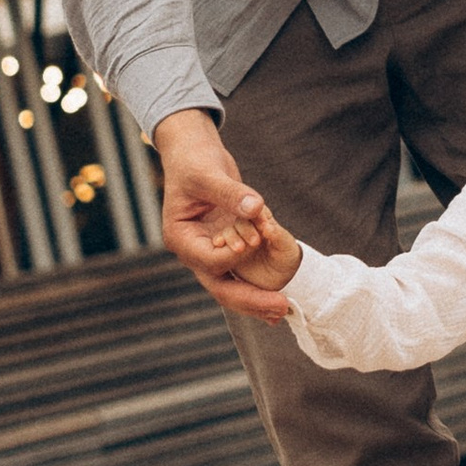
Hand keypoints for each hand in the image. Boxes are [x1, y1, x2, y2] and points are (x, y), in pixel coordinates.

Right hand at [153, 109, 296, 317]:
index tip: (255, 241)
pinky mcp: (226, 248)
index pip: (209, 260)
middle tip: (281, 306)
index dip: (234, 255)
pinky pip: (242, 272)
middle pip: (220, 286)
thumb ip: (232, 193)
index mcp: (180, 238)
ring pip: (232, 286)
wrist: (195, 155)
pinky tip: (280, 301)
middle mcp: (194, 252)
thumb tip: (257, 208)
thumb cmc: (194, 161)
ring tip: (284, 311)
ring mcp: (210, 253)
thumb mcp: (210, 174)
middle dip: (250, 299)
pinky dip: (259, 286)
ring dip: (257, 300)